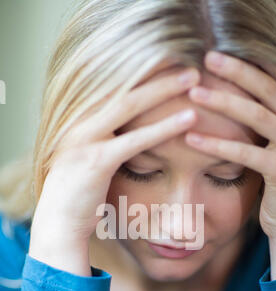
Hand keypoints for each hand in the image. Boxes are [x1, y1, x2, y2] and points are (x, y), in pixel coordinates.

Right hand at [29, 66, 200, 274]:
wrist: (59, 221)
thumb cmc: (80, 192)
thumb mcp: (91, 156)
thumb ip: (108, 137)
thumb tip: (134, 127)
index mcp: (78, 117)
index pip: (114, 84)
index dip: (143, 70)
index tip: (170, 62)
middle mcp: (78, 121)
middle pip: (122, 85)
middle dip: (156, 71)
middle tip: (187, 62)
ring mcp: (85, 138)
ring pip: (129, 104)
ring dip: (164, 89)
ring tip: (194, 78)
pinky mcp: (97, 160)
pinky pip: (135, 139)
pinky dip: (164, 127)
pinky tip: (188, 120)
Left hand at [185, 51, 275, 279]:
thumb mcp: (274, 147)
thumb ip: (262, 124)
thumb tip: (233, 100)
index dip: (250, 63)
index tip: (220, 52)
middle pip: (267, 88)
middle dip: (236, 70)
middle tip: (206, 58)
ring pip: (257, 115)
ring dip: (223, 101)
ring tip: (193, 93)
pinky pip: (246, 153)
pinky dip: (217, 144)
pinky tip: (191, 138)